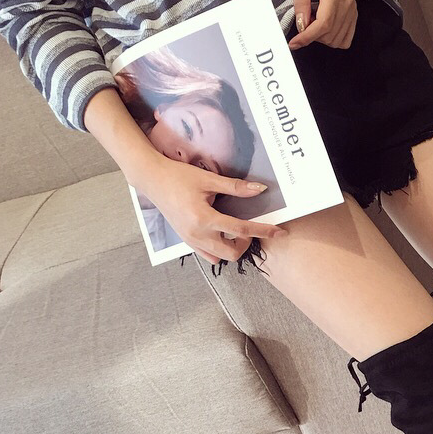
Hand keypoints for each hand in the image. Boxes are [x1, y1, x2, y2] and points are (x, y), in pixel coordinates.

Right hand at [133, 156, 287, 265]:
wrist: (152, 179)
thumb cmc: (179, 176)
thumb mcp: (209, 179)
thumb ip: (236, 187)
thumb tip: (261, 190)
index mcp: (204, 218)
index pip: (241, 230)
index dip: (263, 231)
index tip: (280, 232)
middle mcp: (197, 234)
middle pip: (232, 253)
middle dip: (246, 243)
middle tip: (249, 228)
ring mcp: (190, 241)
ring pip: (220, 257)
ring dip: (233, 248)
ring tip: (235, 231)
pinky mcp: (186, 241)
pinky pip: (208, 255)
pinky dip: (220, 249)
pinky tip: (222, 234)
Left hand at [287, 0, 357, 50]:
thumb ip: (301, 1)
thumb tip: (301, 25)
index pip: (323, 25)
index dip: (307, 37)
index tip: (294, 43)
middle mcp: (346, 5)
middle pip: (330, 35)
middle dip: (312, 36)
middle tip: (302, 23)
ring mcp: (352, 10)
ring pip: (338, 39)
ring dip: (322, 38)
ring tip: (312, 24)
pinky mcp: (353, 12)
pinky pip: (347, 37)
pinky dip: (334, 39)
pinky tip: (324, 29)